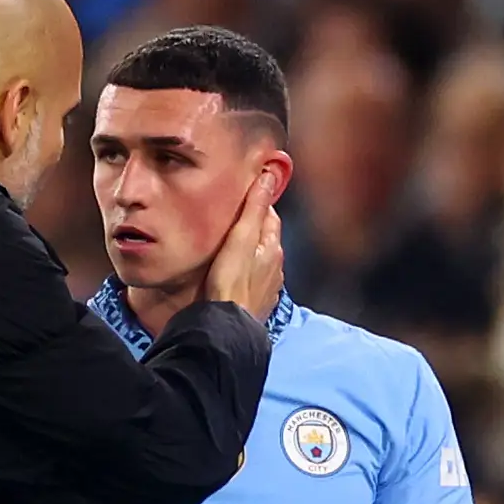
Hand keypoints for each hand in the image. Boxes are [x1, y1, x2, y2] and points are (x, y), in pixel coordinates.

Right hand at [206, 172, 282, 319]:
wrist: (227, 327)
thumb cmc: (231, 282)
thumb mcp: (241, 238)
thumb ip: (254, 208)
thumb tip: (269, 176)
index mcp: (273, 247)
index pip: (270, 215)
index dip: (258, 205)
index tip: (245, 197)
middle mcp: (276, 267)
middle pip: (266, 239)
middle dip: (255, 229)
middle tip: (235, 221)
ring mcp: (269, 288)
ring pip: (262, 261)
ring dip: (251, 254)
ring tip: (234, 249)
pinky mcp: (258, 305)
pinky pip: (256, 282)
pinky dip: (249, 275)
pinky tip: (237, 277)